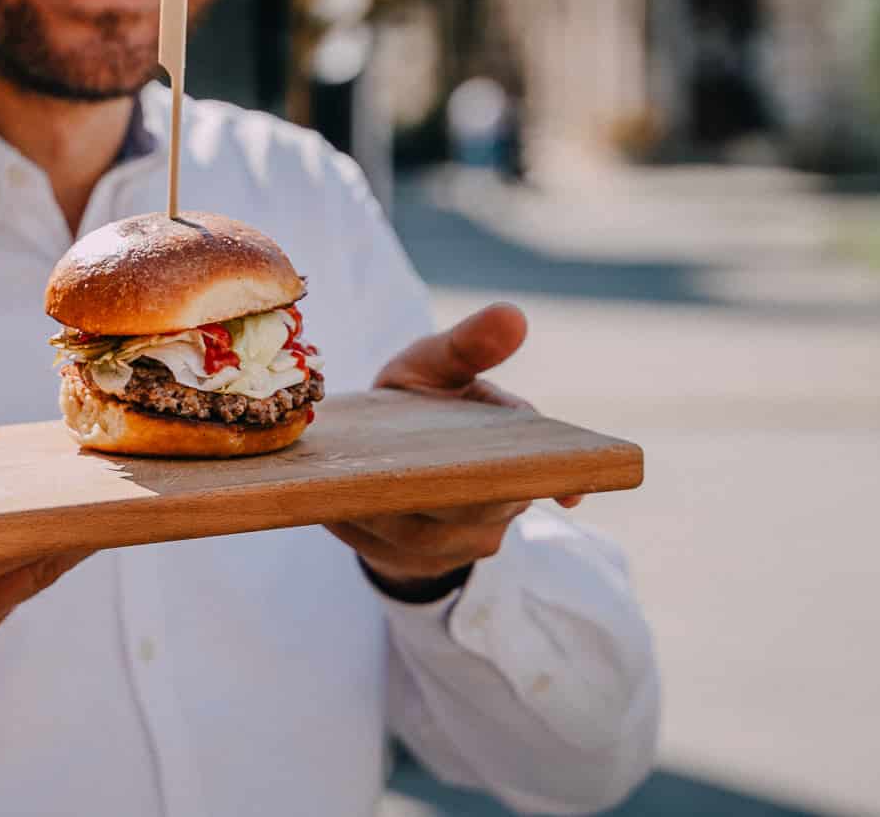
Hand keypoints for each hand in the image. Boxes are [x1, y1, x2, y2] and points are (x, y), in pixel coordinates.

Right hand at [0, 380, 88, 734]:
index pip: (0, 522)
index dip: (51, 494)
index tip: (81, 461)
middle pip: (26, 553)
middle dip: (63, 512)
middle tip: (99, 474)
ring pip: (24, 579)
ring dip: (53, 537)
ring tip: (81, 495)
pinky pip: (5, 600)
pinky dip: (23, 563)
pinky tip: (40, 531)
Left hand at [324, 304, 580, 596]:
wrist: (378, 450)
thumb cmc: (419, 400)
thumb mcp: (438, 365)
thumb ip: (469, 344)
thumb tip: (514, 315)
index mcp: (515, 458)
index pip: (530, 475)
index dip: (539, 481)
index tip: (542, 485)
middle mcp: (495, 511)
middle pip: (472, 511)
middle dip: (437, 488)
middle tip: (397, 461)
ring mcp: (454, 545)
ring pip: (423, 536)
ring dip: (390, 509)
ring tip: (358, 477)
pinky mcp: (408, 563)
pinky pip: (382, 550)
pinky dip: (359, 524)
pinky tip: (337, 502)